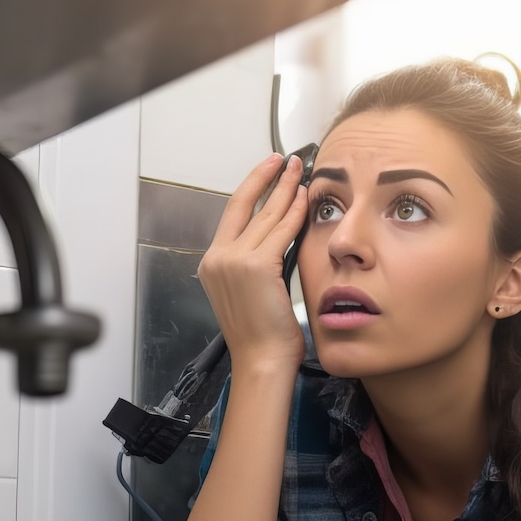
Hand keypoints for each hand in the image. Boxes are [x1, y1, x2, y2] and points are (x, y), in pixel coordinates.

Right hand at [196, 154, 308, 374]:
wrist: (261, 360)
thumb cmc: (261, 336)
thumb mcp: (249, 293)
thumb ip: (255, 263)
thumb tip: (276, 239)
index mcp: (213, 263)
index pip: (232, 214)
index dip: (251, 187)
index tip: (267, 170)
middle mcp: (218, 257)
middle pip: (246, 205)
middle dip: (269, 178)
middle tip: (287, 160)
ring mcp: (235, 260)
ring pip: (266, 214)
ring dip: (286, 189)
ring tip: (301, 172)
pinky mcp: (256, 265)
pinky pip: (282, 230)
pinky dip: (296, 212)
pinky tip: (307, 199)